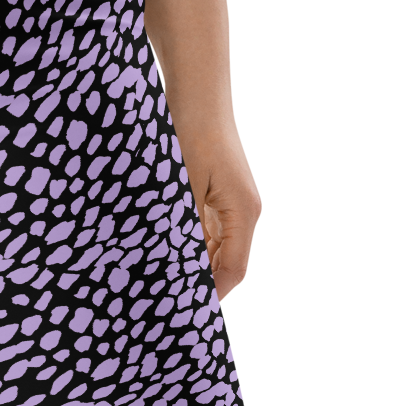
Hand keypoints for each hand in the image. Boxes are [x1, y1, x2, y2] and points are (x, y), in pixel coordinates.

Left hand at [177, 112, 261, 300]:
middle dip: (200, 283)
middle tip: (167, 301)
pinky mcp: (218, 195)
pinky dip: (190, 244)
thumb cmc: (192, 135)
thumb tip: (173, 268)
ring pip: (215, 249)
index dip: (211, 295)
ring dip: (193, 264)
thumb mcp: (181, 188)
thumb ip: (181, 230)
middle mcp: (244, 212)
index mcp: (244, 213)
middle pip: (226, 264)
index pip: (233, 271)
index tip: (185, 311)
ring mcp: (232, 204)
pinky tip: (165, 251)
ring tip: (162, 280)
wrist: (197, 94)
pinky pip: (207, 232)